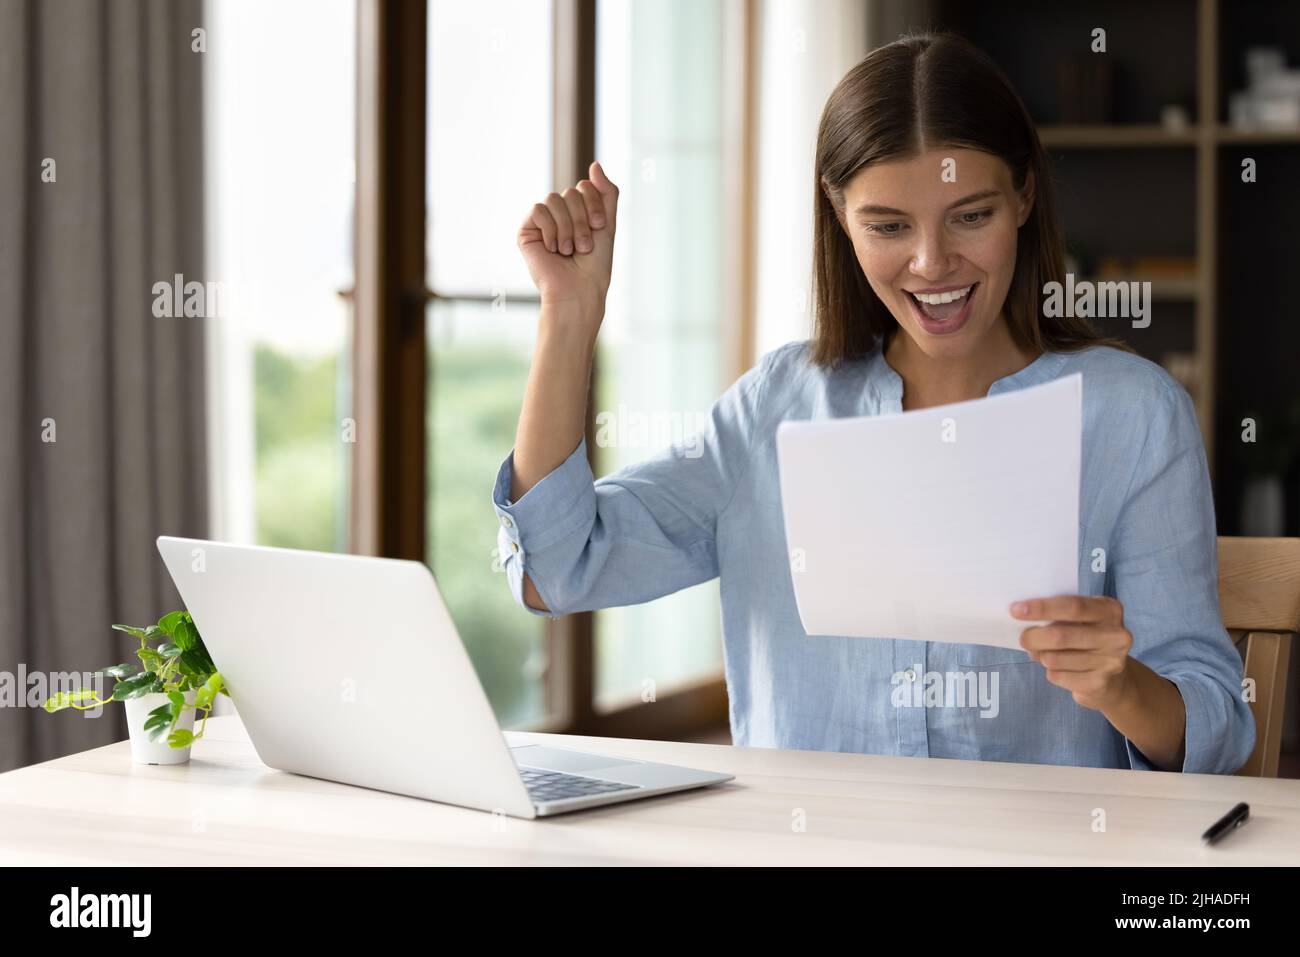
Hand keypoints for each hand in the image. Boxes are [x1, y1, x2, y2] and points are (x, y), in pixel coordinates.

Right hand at [517, 160, 618, 311]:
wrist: (578, 289)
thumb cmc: (594, 264)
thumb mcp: (607, 224)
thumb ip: (606, 193)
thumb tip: (595, 164)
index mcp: (578, 211)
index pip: (584, 186)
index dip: (594, 204)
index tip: (599, 228)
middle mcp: (560, 214)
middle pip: (570, 192)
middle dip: (581, 220)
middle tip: (583, 246)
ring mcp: (542, 221)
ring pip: (554, 199)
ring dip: (567, 227)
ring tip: (568, 250)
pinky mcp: (526, 230)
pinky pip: (539, 210)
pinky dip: (551, 229)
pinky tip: (552, 248)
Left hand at [1011, 595, 1134, 710]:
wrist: (1113, 679)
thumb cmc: (1086, 639)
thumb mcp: (1082, 620)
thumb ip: (1060, 614)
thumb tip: (1021, 616)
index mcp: (1110, 610)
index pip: (1073, 606)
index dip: (1042, 608)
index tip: (1016, 610)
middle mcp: (1116, 635)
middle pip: (1060, 635)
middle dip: (1033, 637)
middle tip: (1022, 638)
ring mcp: (1111, 662)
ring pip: (1055, 659)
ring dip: (1040, 656)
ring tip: (1043, 654)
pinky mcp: (1099, 684)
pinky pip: (1058, 676)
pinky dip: (1051, 672)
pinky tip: (1059, 669)